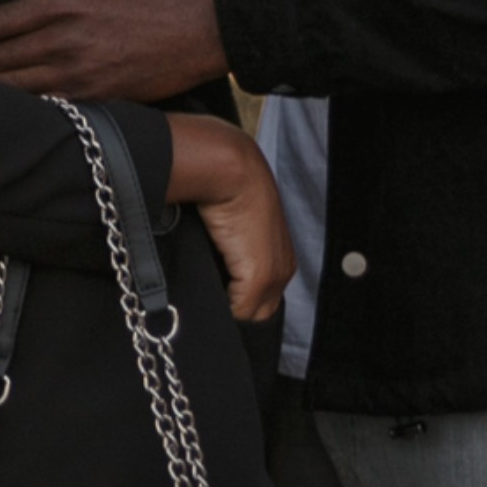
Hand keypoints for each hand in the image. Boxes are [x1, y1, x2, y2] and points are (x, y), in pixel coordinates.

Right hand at [167, 113, 291, 322]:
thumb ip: (224, 256)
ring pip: (252, 316)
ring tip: (203, 314)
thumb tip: (206, 279)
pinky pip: (240, 312)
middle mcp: (283, 268)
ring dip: (228, 317)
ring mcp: (274, 274)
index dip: (238, 306)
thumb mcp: (227, 228)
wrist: (227, 169)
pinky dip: (222, 314)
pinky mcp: (260, 275)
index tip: (214, 307)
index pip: (262, 301)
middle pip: (260, 314)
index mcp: (279, 256)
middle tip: (206, 317)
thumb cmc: (221, 190)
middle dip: (236, 317)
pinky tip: (204, 306)